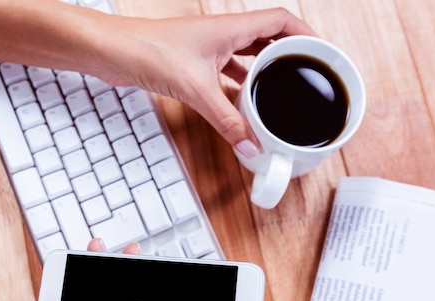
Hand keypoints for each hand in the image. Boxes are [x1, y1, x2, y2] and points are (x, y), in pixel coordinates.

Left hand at [93, 8, 316, 157]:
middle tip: (303, 76)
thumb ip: (226, 121)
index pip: (282, 20)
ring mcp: (209, 47)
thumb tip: (249, 145)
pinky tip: (242, 100)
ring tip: (278, 91)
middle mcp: (223, 33)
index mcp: (232, 27)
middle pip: (268, 38)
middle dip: (288, 56)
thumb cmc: (148, 50)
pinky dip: (238, 85)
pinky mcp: (195, 62)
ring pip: (247, 56)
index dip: (305, 34)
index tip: (321, 53)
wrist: (113, 50)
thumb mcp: (197, 90)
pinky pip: (227, 71)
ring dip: (263, 72)